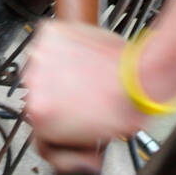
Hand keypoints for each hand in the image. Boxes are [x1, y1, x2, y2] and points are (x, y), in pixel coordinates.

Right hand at [23, 21, 145, 174]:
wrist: (141, 75)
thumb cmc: (124, 107)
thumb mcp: (95, 139)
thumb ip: (72, 136)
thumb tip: (71, 134)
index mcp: (41, 116)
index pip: (41, 128)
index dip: (61, 132)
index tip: (73, 131)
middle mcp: (34, 86)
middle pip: (42, 96)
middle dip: (62, 99)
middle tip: (85, 98)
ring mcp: (41, 57)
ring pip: (45, 68)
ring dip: (62, 71)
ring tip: (89, 77)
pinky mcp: (51, 35)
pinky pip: (53, 43)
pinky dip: (66, 47)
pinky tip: (86, 58)